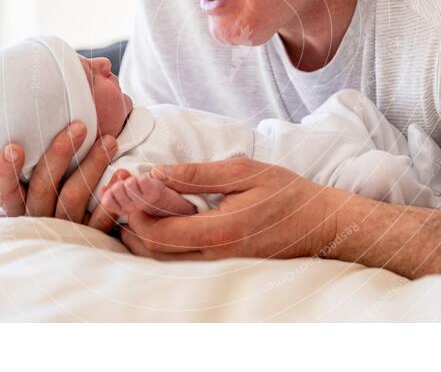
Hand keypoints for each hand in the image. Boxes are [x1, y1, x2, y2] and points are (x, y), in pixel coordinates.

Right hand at [0, 121, 120, 231]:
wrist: (71, 233)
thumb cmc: (52, 181)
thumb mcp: (37, 166)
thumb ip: (41, 134)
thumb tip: (85, 74)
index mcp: (17, 201)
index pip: (3, 189)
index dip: (6, 170)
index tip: (14, 146)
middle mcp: (36, 216)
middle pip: (44, 187)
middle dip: (60, 154)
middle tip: (81, 125)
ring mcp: (62, 227)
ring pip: (73, 198)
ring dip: (92, 166)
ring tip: (109, 141)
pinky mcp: (88, 235)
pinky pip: (100, 220)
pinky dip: (111, 196)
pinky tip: (123, 173)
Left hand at [120, 158, 338, 260]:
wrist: (320, 225)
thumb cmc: (286, 193)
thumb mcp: (243, 172)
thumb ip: (197, 175)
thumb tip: (156, 173)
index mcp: (220, 233)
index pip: (159, 232)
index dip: (134, 211)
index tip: (127, 185)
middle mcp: (215, 258)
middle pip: (153, 252)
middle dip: (129, 223)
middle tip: (120, 193)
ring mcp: (219, 268)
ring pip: (162, 261)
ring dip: (140, 235)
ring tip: (130, 204)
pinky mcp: (222, 268)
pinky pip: (178, 261)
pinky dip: (158, 242)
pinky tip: (154, 220)